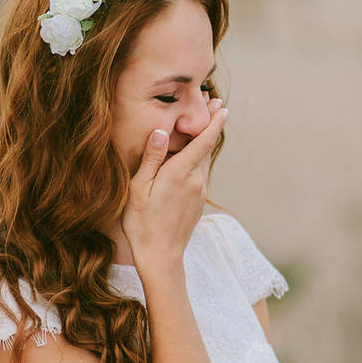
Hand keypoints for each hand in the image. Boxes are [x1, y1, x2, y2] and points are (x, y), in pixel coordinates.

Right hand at [121, 98, 226, 269]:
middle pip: (208, 147)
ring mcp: (200, 193)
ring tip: (203, 127)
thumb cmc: (142, 223)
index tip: (222, 106)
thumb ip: (152, 159)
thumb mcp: (139, 189)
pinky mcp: (198, 203)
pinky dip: (200, 160)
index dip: (214, 122)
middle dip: (212, 126)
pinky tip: (191, 158)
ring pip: (205, 161)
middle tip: (214, 105)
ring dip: (206, 143)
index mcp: (181, 173)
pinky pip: (201, 174)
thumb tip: (161, 131)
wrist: (161, 257)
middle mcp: (196, 181)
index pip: (204, 141)